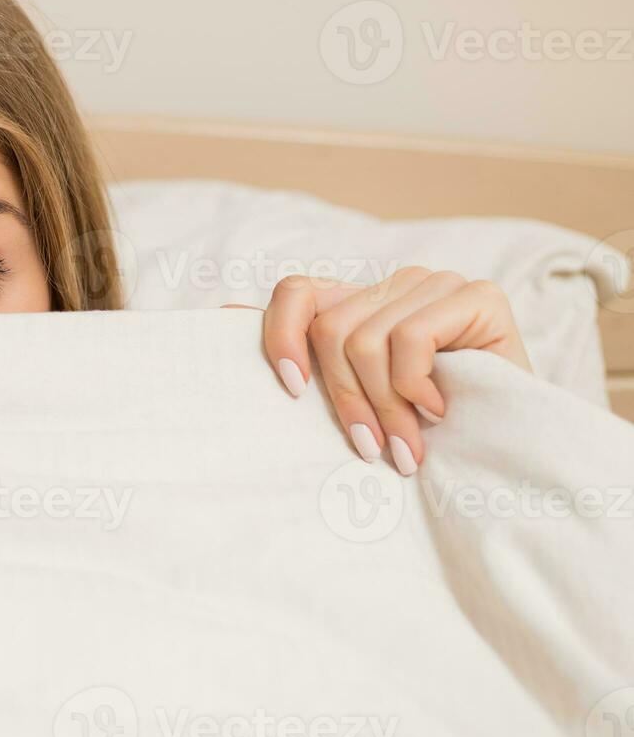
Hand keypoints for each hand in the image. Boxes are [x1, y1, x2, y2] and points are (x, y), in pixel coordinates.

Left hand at [261, 268, 530, 475]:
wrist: (512, 449)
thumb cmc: (426, 431)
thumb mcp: (355, 397)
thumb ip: (303, 356)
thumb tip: (224, 313)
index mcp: (358, 303)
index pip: (295, 292)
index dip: (281, 338)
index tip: (290, 393)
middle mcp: (394, 285)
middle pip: (331, 330)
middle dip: (346, 400)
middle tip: (371, 451)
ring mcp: (436, 285)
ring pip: (366, 340)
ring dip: (385, 407)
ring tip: (407, 448)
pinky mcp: (478, 297)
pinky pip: (412, 338)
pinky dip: (417, 387)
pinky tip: (440, 412)